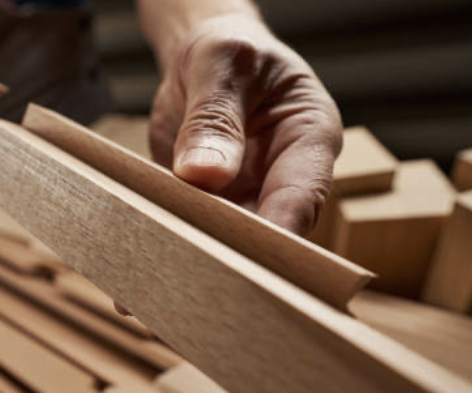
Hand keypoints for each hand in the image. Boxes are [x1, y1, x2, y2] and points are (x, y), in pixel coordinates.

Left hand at [150, 13, 342, 235]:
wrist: (202, 61)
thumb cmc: (227, 51)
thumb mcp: (220, 66)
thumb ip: (213, 117)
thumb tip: (203, 174)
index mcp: (309, 136)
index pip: (304, 193)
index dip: (281, 227)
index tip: (251, 251)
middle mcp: (285, 175)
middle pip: (273, 228)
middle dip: (242, 248)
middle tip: (204, 261)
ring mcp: (250, 195)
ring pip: (236, 239)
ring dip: (208, 248)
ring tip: (177, 255)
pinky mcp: (216, 204)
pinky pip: (202, 230)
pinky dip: (183, 236)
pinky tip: (162, 242)